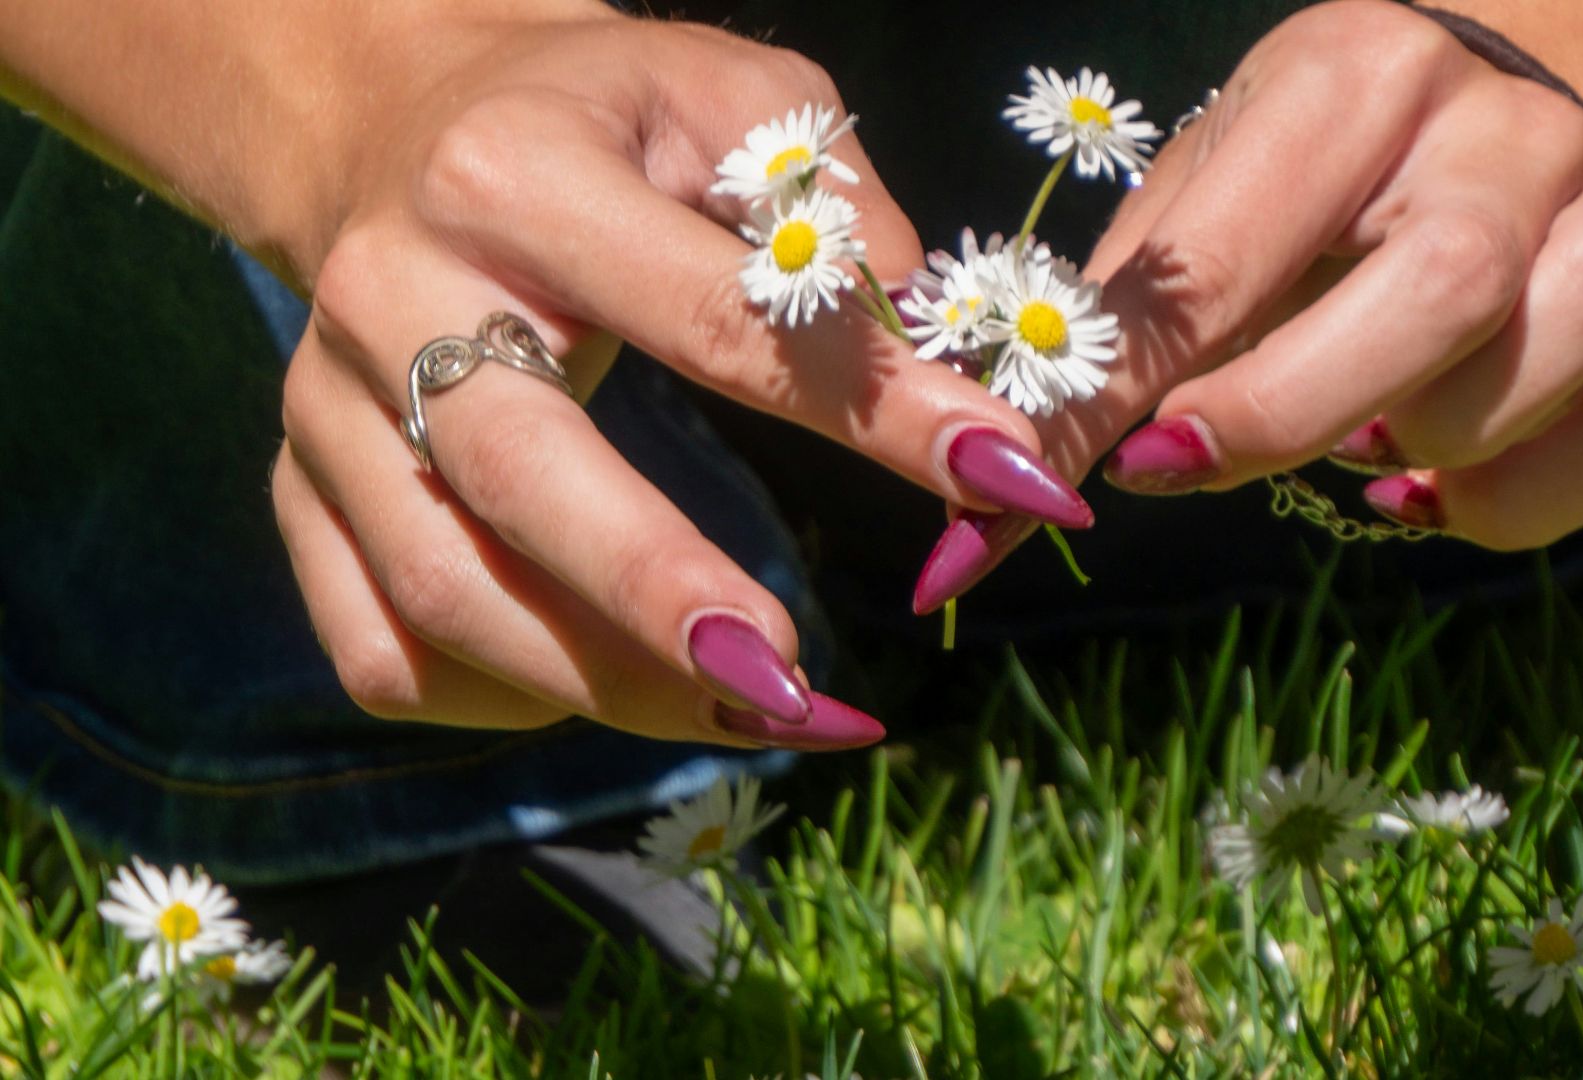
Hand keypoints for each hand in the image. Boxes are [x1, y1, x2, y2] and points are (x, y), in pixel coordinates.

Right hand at [271, 12, 1081, 743]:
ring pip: (446, 596)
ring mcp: (324, 407)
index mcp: (513, 179)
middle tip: (798, 690)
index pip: (717, 319)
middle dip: (669, 603)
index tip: (1010, 483)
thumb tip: (922, 323)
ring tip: (750, 711)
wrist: (393, 125)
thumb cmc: (601, 121)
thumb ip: (829, 192)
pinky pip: (380, 650)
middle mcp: (392, 295)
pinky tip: (605, 688)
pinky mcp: (297, 490)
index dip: (876, 413)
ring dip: (607, 687)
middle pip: (525, 484)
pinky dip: (500, 701)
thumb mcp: (729, 96)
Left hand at [913, 0, 1582, 612]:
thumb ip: (1139, 312)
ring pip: (1542, 365)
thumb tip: (1016, 470)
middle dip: (1291, 413)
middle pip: (1439, 293)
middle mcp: (1509, 130)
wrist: (1500, 123)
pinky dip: (1518, 501)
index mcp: (1359, 79)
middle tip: (1189, 466)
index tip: (1067, 473)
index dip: (1146, 380)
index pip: (1239, 250)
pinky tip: (1432, 490)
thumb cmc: (1315, 180)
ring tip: (1350, 441)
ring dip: (1419, 445)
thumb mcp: (1215, 196)